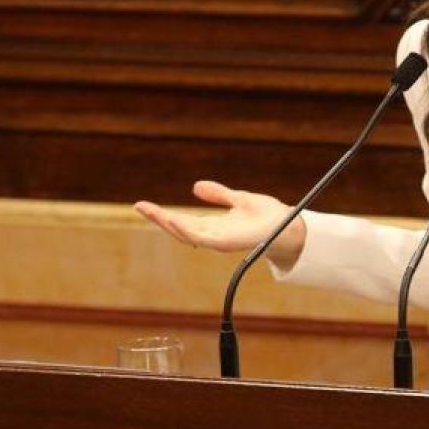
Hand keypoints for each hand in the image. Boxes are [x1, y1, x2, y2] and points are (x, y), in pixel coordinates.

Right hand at [134, 181, 306, 268]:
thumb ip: (219, 194)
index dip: (163, 214)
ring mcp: (218, 240)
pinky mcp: (226, 242)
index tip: (144, 205)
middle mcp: (213, 235)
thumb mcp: (239, 199)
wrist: (289, 226)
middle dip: (158, 218)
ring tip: (152, 211)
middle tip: (139, 206)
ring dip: (168, 223)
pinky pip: (202, 238)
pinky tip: (174, 220)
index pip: (183, 220)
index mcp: (214, 226)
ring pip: (186, 234)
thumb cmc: (268, 216)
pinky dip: (186, 229)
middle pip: (179, 228)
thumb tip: (195, 186)